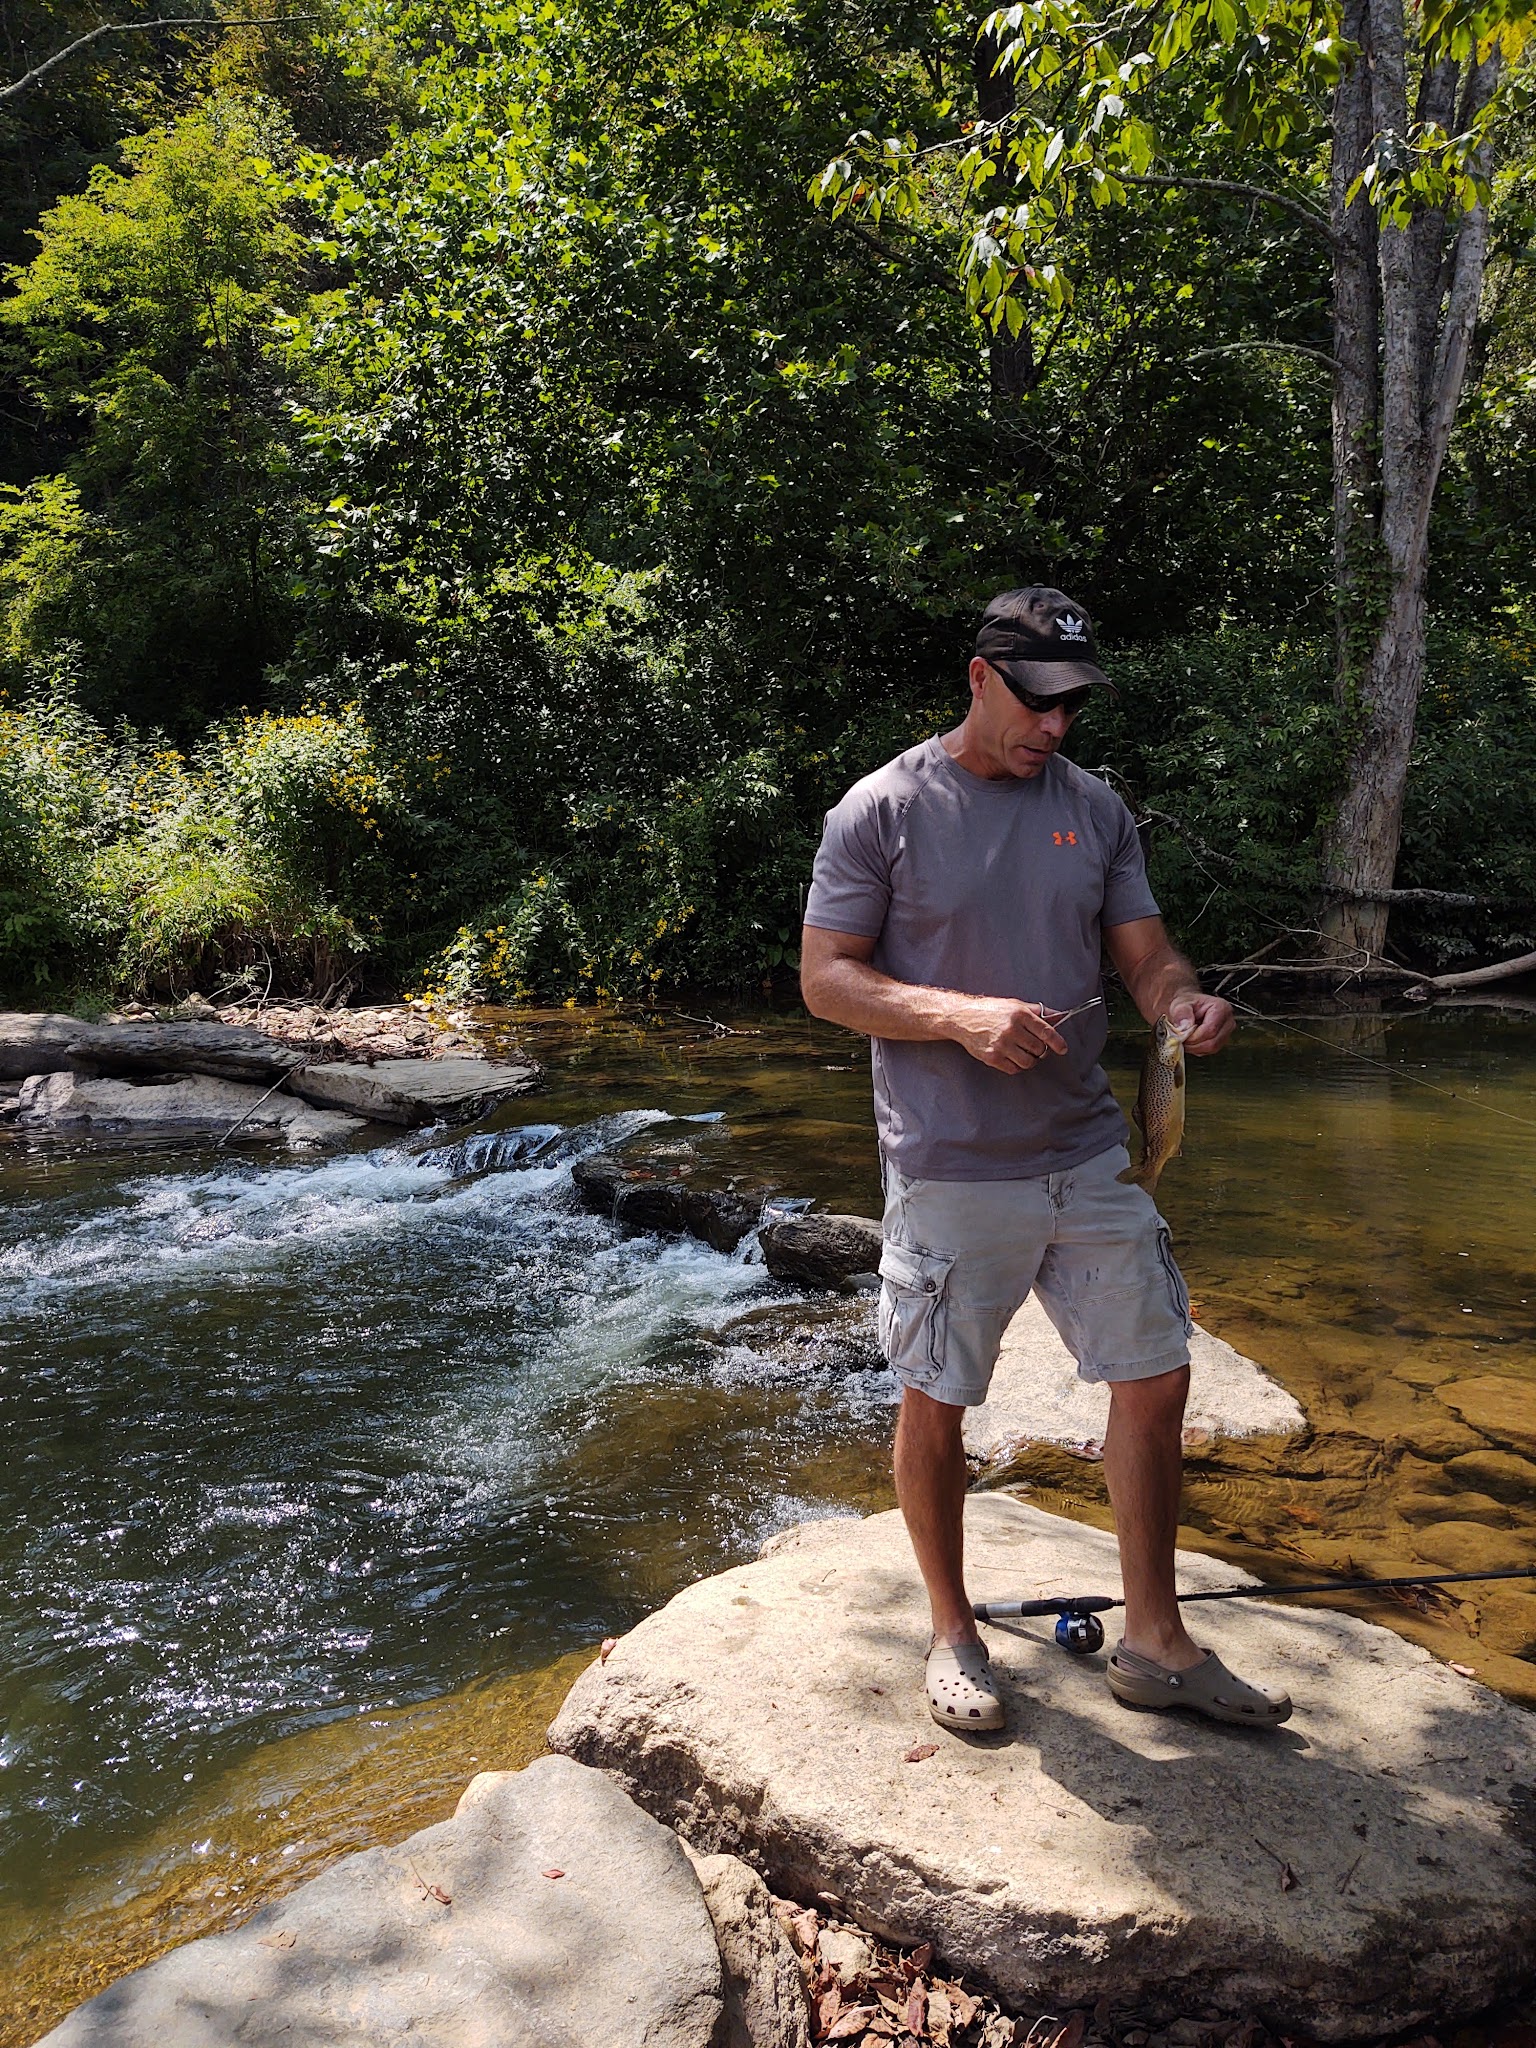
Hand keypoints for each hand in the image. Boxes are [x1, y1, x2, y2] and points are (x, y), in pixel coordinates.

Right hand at [949, 995, 1067, 1073]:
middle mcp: (1011, 1029)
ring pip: (1028, 1062)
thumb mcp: (1014, 1005)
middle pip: (1039, 1049)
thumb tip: (1059, 1016)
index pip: (1046, 1032)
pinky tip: (1010, 1057)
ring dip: (1028, 1060)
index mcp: (1020, 1014)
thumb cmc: (989, 1010)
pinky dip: (1016, 1066)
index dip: (1058, 1042)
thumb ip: (1037, 1011)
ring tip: (1022, 1052)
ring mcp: (1001, 1045)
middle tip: (1033, 1047)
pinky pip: (1013, 1069)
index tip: (1062, 1049)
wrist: (962, 1018)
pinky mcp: (992, 1057)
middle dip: (1039, 1050)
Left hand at [1166, 991, 1233, 1054]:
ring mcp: (1227, 1032)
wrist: (1189, 1006)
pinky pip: (1210, 1051)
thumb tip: (1185, 1027)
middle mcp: (1228, 1021)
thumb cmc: (1187, 1004)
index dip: (1194, 1037)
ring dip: (1195, 1048)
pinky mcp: (1222, 1041)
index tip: (1181, 1036)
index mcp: (1221, 1008)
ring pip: (1212, 1048)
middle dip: (1194, 1045)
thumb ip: (1181, 1013)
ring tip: (1185, 1040)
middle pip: (1213, 1042)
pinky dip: (1198, 1050)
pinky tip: (1191, 1042)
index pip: (1210, 1030)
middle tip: (1181, 1040)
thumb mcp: (1180, 1004)